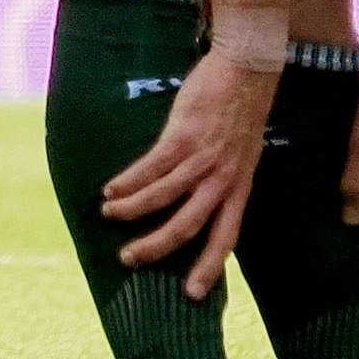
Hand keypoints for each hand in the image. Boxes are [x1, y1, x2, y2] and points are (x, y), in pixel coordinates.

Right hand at [97, 51, 280, 300]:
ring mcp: (206, 156)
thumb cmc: (241, 108)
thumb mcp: (242, 151)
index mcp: (241, 183)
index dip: (211, 265)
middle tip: (128, 260)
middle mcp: (226, 176)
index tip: (192, 295)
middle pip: (190, 225)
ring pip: (164, 197)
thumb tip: (191, 203)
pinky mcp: (186, 135)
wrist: (250, 63)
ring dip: (132, 211)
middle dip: (156, 247)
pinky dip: (127, 183)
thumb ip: (221, 178)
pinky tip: (110, 190)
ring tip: (108, 215)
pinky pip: (151, 168)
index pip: (228, 234)